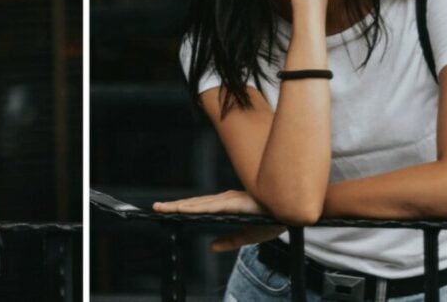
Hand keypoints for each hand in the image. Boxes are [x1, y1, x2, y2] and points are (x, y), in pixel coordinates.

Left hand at [153, 190, 284, 251]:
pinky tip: (184, 209)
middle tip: (155, 207)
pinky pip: (210, 206)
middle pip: (194, 204)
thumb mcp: (248, 236)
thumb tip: (211, 247)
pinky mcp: (234, 203)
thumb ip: (230, 241)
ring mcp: (228, 200)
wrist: (291, 212)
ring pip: (198, 204)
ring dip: (180, 205)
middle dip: (174, 206)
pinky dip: (195, 207)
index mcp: (226, 205)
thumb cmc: (271, 220)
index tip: (164, 209)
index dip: (181, 208)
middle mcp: (224, 199)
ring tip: (163, 208)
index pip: (199, 208)